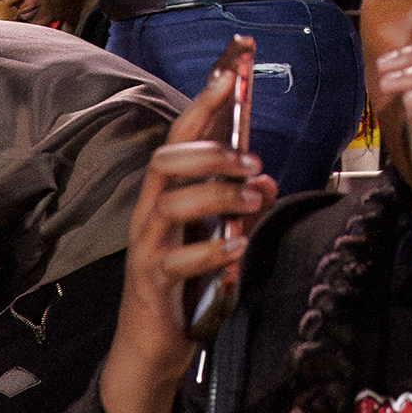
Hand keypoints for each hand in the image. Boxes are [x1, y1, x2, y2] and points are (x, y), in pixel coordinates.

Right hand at [98, 64, 276, 412]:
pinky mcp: (152, 280)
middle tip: (252, 160)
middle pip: (167, 159)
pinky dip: (212, 249)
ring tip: (252, 197)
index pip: (180, 134)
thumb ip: (240, 206)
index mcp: (166, 192)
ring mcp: (147, 244)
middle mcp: (150, 210)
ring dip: (217, 194)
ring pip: (172, 202)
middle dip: (210, 149)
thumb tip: (264, 180)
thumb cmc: (184, 281)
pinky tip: (238, 246)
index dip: (204, 100)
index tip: (230, 69)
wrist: (153, 343)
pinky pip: (179, 259)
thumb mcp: (219, 235)